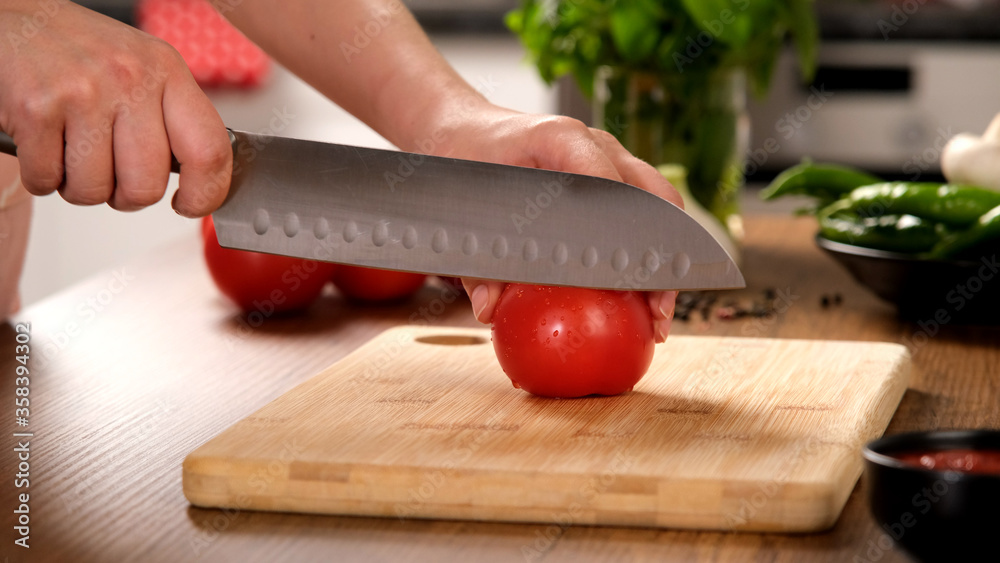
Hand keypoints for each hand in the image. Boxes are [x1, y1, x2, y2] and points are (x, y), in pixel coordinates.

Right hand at [0, 1, 231, 215]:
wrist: (17, 20)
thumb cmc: (85, 54)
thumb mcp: (145, 69)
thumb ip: (174, 119)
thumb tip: (201, 179)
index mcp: (167, 71)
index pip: (209, 150)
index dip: (206, 193)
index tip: (190, 205)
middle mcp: (130, 80)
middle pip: (146, 186)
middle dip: (126, 197)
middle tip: (112, 178)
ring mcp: (83, 93)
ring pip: (95, 190)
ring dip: (79, 187)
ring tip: (73, 153)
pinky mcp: (36, 108)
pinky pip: (46, 179)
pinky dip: (41, 176)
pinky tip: (43, 144)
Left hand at [438, 105, 682, 342]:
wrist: (467, 132)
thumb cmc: (464, 160)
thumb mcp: (457, 206)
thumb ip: (473, 260)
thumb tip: (490, 308)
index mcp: (559, 138)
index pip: (606, 182)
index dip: (620, 233)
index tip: (624, 279)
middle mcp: (596, 144)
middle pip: (652, 197)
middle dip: (659, 258)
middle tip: (655, 311)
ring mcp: (611, 158)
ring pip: (658, 206)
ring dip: (663, 262)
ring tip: (657, 317)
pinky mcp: (613, 178)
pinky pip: (644, 214)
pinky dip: (649, 256)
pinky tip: (643, 302)